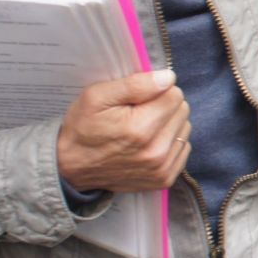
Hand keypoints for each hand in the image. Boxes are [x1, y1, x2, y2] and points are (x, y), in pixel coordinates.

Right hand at [57, 69, 191, 193]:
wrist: (72, 167)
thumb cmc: (83, 128)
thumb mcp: (97, 97)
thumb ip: (135, 84)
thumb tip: (169, 78)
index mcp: (140, 128)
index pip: (174, 94)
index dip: (157, 90)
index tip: (138, 98)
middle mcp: (156, 151)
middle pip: (182, 110)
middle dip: (163, 106)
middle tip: (138, 113)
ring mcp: (162, 168)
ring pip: (185, 128)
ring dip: (168, 124)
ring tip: (143, 128)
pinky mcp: (165, 179)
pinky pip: (183, 148)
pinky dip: (170, 142)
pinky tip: (149, 143)